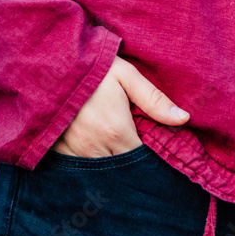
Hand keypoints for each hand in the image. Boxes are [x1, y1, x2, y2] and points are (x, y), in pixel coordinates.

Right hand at [49, 55, 189, 156]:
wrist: (50, 65)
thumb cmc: (92, 68)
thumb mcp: (126, 76)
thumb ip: (154, 99)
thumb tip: (184, 119)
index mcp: (117, 131)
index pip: (142, 159)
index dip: (150, 156)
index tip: (154, 145)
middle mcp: (96, 148)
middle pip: (123, 168)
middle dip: (132, 161)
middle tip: (136, 143)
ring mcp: (75, 153)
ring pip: (102, 171)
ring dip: (112, 163)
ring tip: (117, 145)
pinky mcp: (58, 153)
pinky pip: (80, 168)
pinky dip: (91, 162)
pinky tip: (96, 148)